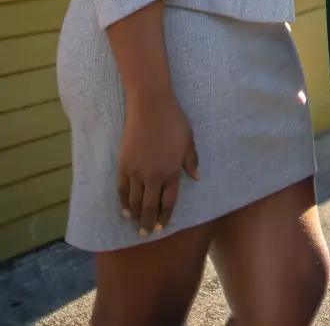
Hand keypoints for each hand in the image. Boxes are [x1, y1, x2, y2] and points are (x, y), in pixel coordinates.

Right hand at [117, 91, 198, 235]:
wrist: (150, 106)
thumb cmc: (173, 120)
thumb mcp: (188, 140)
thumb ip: (191, 161)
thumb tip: (197, 178)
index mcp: (172, 171)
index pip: (168, 202)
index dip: (165, 216)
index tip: (162, 227)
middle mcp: (153, 176)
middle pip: (149, 207)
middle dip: (148, 223)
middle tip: (146, 234)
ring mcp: (136, 172)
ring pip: (134, 202)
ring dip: (136, 216)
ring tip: (136, 226)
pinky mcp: (123, 166)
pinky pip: (122, 190)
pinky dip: (123, 203)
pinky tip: (125, 210)